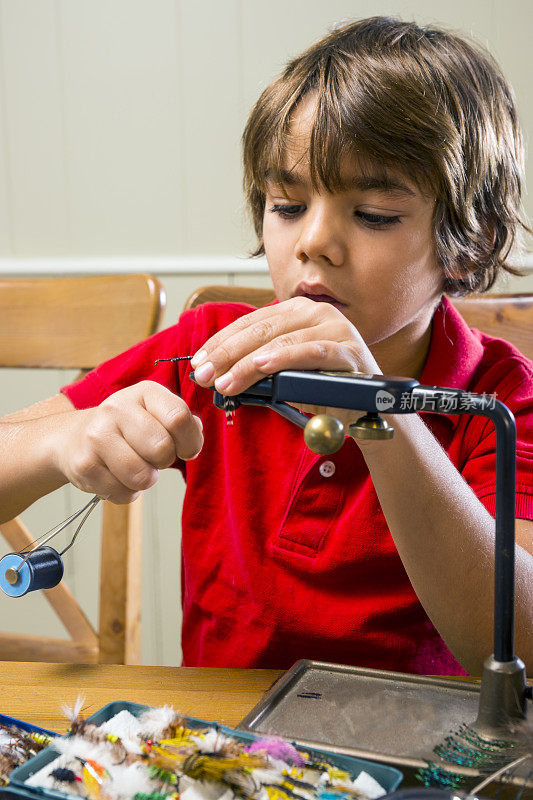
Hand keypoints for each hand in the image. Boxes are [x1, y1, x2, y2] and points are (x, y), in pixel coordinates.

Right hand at [52, 381, 202, 502]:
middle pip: (161, 448)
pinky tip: (116, 476)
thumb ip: (182, 423)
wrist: (74, 438)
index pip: (179, 418)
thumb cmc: (128, 429)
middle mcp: (117, 408)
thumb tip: (195, 435)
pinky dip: (126, 492)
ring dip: (146, 480)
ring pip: (142, 476)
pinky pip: (122, 493)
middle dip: (164, 461)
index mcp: (144, 392)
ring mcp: (97, 435)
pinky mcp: (84, 464)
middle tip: (153, 457)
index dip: (190, 442)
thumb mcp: (156, 414)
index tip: (185, 449)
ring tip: (135, 468)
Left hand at [191, 297, 381, 424]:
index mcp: (297, 311)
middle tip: (203, 374)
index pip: (250, 322)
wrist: (366, 409)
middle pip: (261, 329)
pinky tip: (261, 368)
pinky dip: (284, 358)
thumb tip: (216, 372)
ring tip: (224, 382)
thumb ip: (256, 366)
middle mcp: (316, 312)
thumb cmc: (323, 388)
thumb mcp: (283, 373)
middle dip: (227, 353)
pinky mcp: (349, 349)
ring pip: (281, 341)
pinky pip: (311, 352)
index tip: (197, 361)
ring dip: (247, 363)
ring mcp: (335, 328)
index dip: (221, 341)